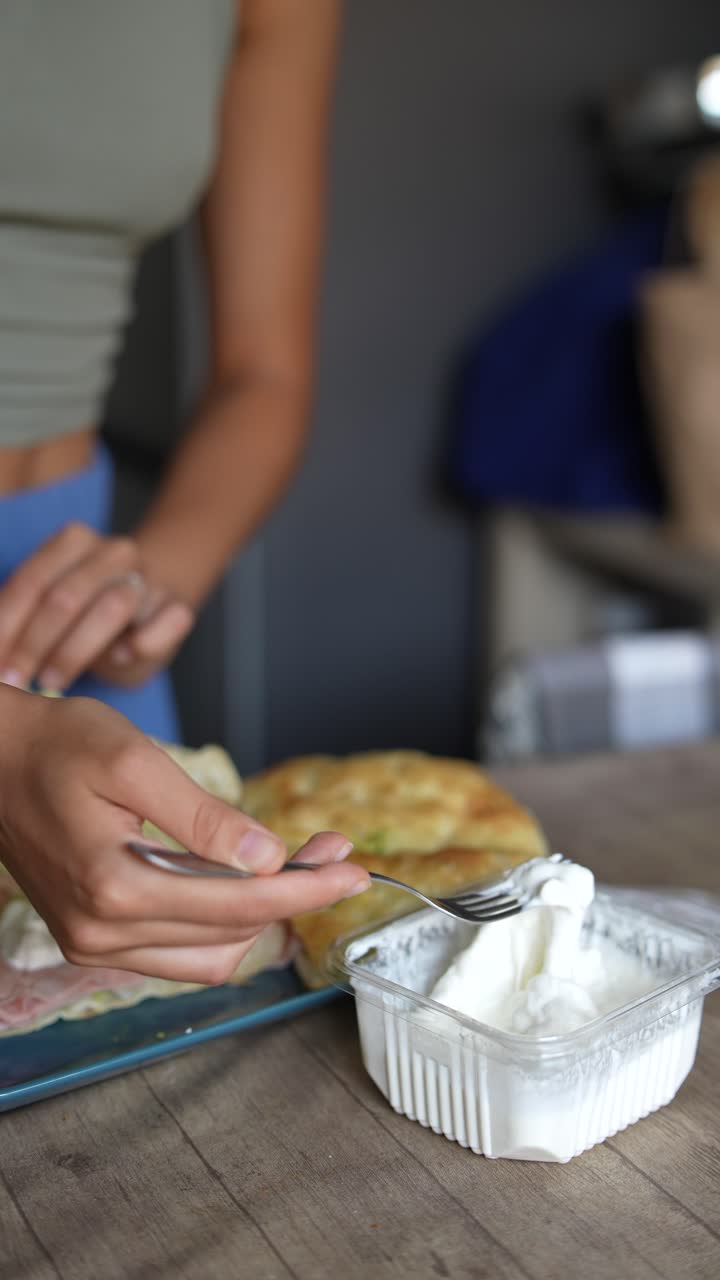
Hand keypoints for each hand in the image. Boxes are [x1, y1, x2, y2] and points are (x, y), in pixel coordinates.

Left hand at [0, 522, 194, 691]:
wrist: (152, 607)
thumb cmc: (89, 617)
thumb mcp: (51, 610)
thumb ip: (23, 621)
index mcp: (75, 542)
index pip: (33, 581)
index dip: (7, 625)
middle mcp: (115, 552)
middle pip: (68, 595)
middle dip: (34, 644)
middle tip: (15, 681)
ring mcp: (151, 578)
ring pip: (114, 606)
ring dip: (76, 649)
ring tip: (53, 682)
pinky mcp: (179, 605)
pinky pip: (170, 619)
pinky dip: (145, 640)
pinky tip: (120, 658)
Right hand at [0, 691, 368, 982]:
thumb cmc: (57, 746)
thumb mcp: (134, 761)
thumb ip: (202, 817)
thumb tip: (266, 856)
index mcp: (113, 886)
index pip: (237, 903)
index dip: (304, 887)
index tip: (352, 869)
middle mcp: (102, 932)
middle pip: (232, 931)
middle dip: (292, 893)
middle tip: (330, 850)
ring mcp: (94, 944)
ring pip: (210, 956)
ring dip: (261, 913)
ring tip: (294, 864)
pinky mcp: (94, 939)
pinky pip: (178, 955)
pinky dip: (221, 926)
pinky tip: (240, 883)